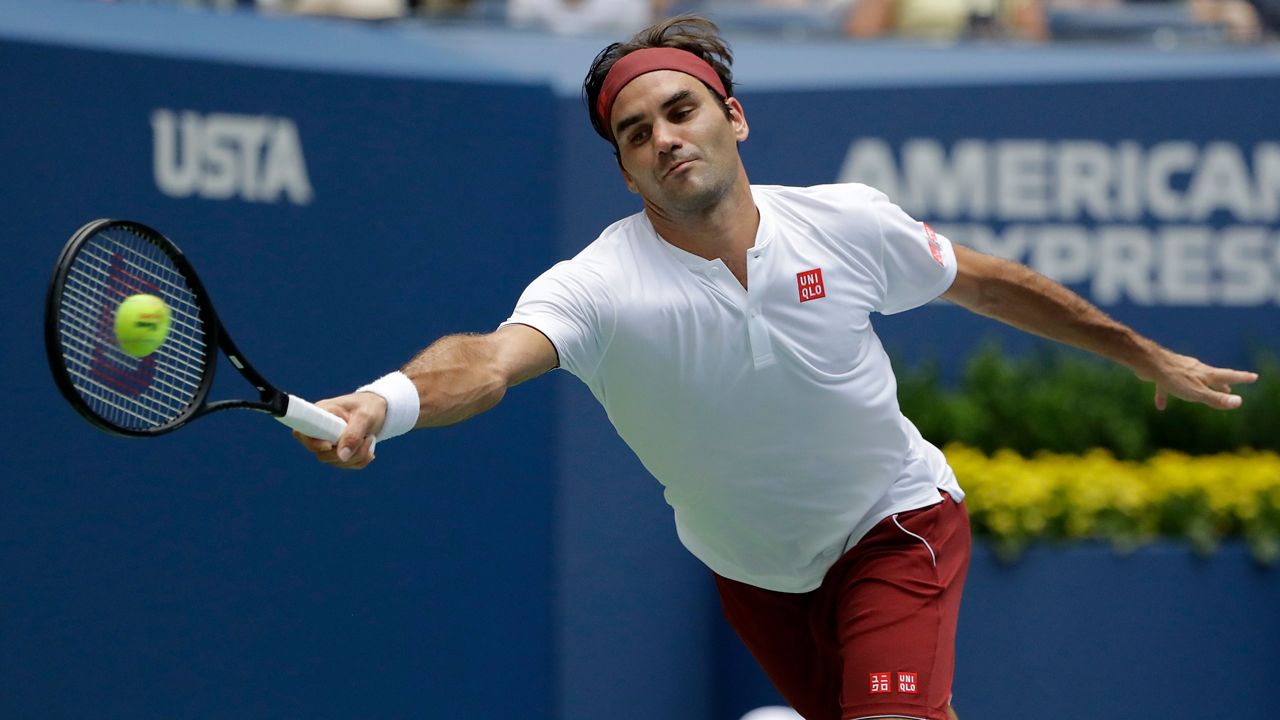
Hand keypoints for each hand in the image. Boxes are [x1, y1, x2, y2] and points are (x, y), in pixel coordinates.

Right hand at [292, 391, 386, 468]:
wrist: (379, 409)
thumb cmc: (369, 406)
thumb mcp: (364, 416)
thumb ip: (353, 434)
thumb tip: (342, 456)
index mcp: (320, 414)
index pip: (302, 432)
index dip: (312, 443)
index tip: (329, 445)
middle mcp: (321, 430)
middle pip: (321, 453)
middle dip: (345, 452)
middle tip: (365, 439)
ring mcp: (329, 443)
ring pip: (335, 461)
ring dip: (357, 455)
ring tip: (369, 438)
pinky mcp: (339, 452)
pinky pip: (346, 464)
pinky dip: (360, 460)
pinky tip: (370, 449)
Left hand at [1139, 350, 1258, 410]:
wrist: (1148, 363)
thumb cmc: (1174, 378)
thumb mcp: (1197, 392)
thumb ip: (1216, 398)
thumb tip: (1239, 402)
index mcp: (1206, 374)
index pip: (1229, 376)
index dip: (1242, 378)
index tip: (1254, 377)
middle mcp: (1195, 370)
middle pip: (1212, 377)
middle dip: (1222, 383)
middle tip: (1230, 388)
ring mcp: (1180, 370)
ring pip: (1192, 380)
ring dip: (1199, 387)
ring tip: (1202, 395)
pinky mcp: (1164, 374)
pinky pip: (1167, 386)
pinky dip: (1167, 394)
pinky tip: (1160, 406)